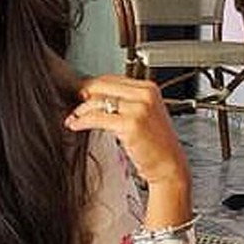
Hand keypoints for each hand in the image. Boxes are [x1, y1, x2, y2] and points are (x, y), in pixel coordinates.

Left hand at [65, 75, 189, 188]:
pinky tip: (76, 125)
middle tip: (75, 106)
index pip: (111, 79)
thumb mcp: (143, 113)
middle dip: (83, 96)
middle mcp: (145, 95)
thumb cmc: (155, 142)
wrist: (169, 164)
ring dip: (80, 111)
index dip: (92, 86)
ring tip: (74, 118)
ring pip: (96, 102)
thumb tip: (91, 94)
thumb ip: (124, 100)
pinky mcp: (130, 124)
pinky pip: (96, 118)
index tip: (81, 94)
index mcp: (149, 88)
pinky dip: (82, 121)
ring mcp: (139, 108)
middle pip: (101, 86)